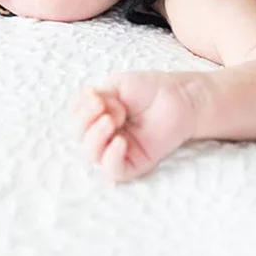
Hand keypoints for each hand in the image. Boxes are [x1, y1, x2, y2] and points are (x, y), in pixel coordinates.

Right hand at [72, 70, 199, 181]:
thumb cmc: (150, 89)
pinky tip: (119, 142)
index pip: (76, 118)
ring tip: (111, 121)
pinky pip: (114, 170)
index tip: (96, 95)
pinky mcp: (134, 163)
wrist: (180, 97)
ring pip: (93, 155)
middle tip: (104, 106)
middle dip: (87, 121)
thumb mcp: (117, 85)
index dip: (80, 108)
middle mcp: (105, 134)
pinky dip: (111, 158)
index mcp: (98, 114)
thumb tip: (85, 105)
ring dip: (96, 137)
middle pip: (80, 137)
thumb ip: (97, 96)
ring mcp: (118, 149)